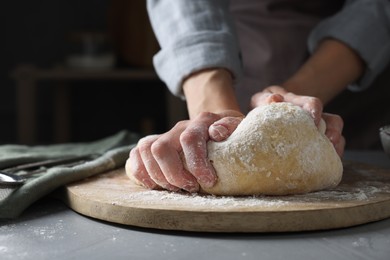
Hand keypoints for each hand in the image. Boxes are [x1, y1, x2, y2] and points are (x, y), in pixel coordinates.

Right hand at [127, 110, 243, 191]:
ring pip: (146, 150)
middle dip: (173, 174)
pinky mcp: (154, 144)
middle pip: (162, 147)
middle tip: (190, 188)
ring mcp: (165, 135)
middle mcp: (180, 127)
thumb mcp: (239, 128)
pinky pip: (137, 154)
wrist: (218, 125)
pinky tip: (154, 185)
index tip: (208, 182)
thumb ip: (231, 127)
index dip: (196, 164)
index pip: (190, 139)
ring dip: (158, 175)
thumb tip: (217, 132)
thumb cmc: (231, 134)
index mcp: (202, 121)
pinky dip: (141, 172)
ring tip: (175, 188)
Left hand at [250, 86, 344, 156]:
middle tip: (329, 140)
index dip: (315, 110)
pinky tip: (326, 166)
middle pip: (332, 121)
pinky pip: (330, 150)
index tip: (313, 120)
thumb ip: (265, 99)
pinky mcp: (316, 145)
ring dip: (336, 145)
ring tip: (333, 154)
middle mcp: (312, 117)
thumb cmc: (263, 107)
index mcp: (299, 105)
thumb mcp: (261, 100)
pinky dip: (331, 157)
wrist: (265, 114)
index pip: (313, 103)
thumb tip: (275, 99)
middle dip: (333, 131)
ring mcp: (317, 131)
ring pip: (335, 136)